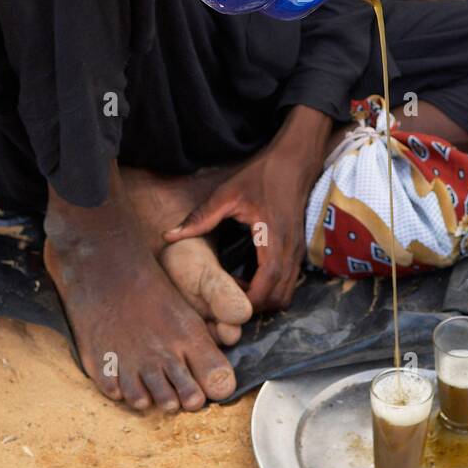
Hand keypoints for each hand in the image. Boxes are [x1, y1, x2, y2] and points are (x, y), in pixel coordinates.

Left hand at [162, 109, 330, 312]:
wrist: (295, 162)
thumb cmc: (262, 176)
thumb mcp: (227, 195)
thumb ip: (200, 218)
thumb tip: (168, 236)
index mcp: (273, 241)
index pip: (265, 288)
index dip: (246, 302)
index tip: (224, 302)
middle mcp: (290, 252)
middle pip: (278, 299)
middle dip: (254, 306)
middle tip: (227, 297)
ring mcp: (298, 252)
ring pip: (287, 293)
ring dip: (264, 298)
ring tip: (238, 287)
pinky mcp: (298, 250)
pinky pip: (289, 281)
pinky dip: (272, 288)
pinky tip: (251, 275)